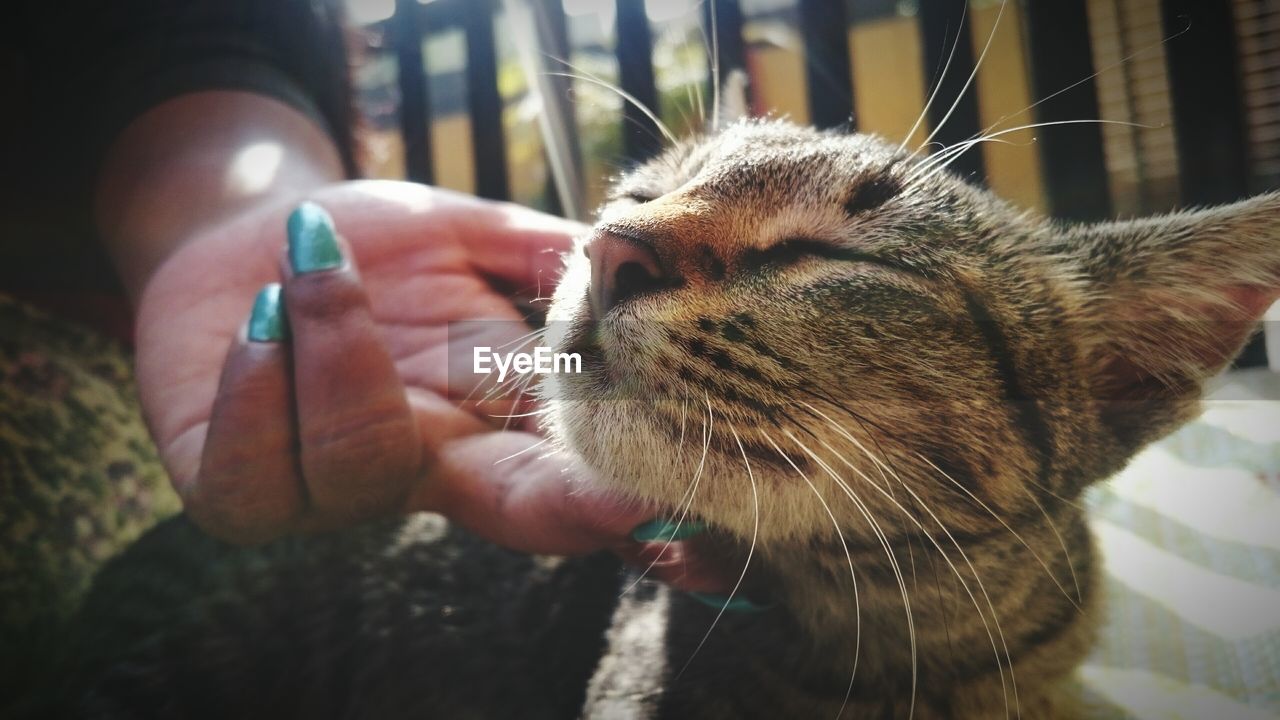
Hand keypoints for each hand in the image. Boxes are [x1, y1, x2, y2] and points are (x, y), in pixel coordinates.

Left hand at [134, 180, 725, 590]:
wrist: (266, 233)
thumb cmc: (379, 243)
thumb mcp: (476, 236)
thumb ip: (548, 256)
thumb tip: (641, 259)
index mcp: (496, 421)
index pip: (572, 476)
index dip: (611, 495)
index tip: (657, 494)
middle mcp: (428, 469)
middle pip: (507, 514)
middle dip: (545, 495)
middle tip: (570, 446)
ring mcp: (331, 490)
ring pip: (361, 469)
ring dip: (342, 348)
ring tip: (316, 267)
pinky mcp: (235, 486)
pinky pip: (249, 474)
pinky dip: (259, 378)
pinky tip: (261, 316)